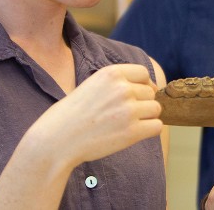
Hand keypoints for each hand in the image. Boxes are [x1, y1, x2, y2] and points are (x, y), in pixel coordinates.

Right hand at [29, 63, 163, 164]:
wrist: (56, 140)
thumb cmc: (70, 115)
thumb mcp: (91, 85)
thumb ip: (115, 83)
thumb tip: (149, 87)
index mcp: (111, 73)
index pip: (144, 73)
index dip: (143, 84)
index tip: (137, 95)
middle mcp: (122, 88)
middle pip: (150, 92)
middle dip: (142, 102)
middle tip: (124, 115)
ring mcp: (129, 110)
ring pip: (155, 109)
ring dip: (146, 117)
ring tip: (127, 124)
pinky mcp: (132, 132)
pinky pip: (157, 126)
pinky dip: (149, 130)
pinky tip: (135, 134)